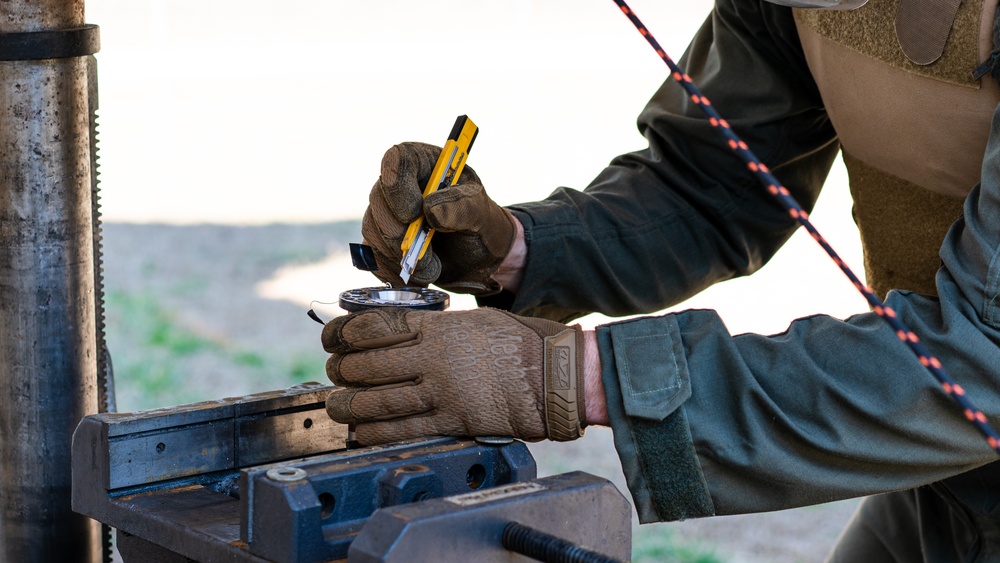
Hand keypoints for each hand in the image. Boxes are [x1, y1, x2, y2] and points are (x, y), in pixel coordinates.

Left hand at [322, 307, 585, 444]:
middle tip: (334, 372)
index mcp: (437, 328)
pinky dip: (375, 432)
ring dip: (349, 405)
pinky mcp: (451, 422)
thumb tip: (401, 332)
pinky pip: (402, 430)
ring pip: (376, 401)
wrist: (553, 375)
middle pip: (366, 364)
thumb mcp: (472, 320)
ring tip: (338, 407)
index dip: (343, 333)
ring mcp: (441, 393)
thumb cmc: (519, 342)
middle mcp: (432, 359)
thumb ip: (435, 327)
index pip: (373, 326)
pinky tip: (361, 432)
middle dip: (340, 370)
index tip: (332, 337)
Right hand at [362, 142, 517, 293]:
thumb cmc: (481, 224)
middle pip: (379, 199)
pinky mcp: (382, 240)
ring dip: (400, 255)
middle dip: (400, 232)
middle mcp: (400, 184)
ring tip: (432, 266)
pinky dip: (394, 269)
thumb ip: (463, 207)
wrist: (478, 257)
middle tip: (427, 251)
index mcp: (425, 164)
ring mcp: (387, 212)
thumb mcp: (482, 213)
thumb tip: (430, 210)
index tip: (415, 213)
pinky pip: (373, 255)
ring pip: (373, 229)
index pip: (398, 158)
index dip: (399, 186)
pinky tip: (419, 274)